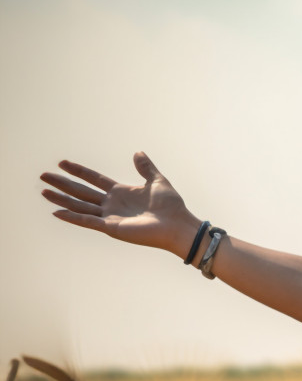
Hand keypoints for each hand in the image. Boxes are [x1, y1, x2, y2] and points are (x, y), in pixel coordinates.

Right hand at [40, 153, 199, 255]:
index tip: (62, 163)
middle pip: (81, 191)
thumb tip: (137, 152)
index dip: (78, 171)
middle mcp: (112, 204)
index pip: (94, 179)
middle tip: (43, 176)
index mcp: (121, 192)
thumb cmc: (171, 206)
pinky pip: (87, 221)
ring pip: (80, 205)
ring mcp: (110, 216)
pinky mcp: (111, 227)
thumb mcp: (157, 181)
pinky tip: (56, 212)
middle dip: (62, 184)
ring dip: (61, 199)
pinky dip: (72, 217)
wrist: (177, 224)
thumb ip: (146, 168)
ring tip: (44, 191)